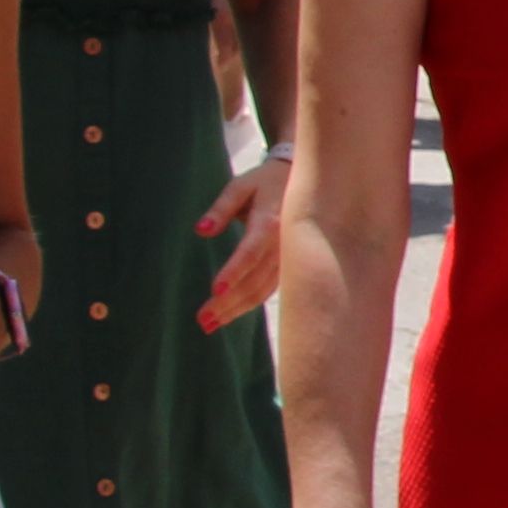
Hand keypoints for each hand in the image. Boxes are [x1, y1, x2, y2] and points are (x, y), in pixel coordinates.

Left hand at [190, 155, 292, 331]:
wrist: (306, 185)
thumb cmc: (265, 183)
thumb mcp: (241, 186)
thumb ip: (221, 208)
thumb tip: (201, 230)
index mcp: (270, 223)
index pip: (250, 253)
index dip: (234, 272)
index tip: (215, 291)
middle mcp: (283, 247)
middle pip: (254, 281)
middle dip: (228, 303)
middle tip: (203, 320)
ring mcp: (289, 261)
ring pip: (262, 291)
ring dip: (236, 310)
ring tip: (210, 324)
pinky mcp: (289, 268)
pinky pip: (268, 291)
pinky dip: (248, 305)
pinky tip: (230, 314)